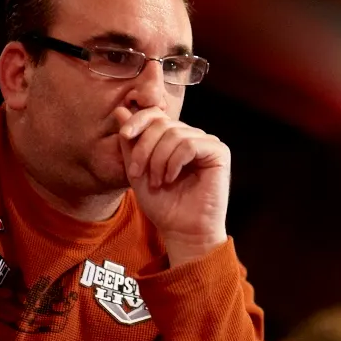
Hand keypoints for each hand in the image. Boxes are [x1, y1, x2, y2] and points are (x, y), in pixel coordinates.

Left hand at [115, 106, 230, 264]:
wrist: (182, 231)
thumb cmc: (162, 205)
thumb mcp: (137, 171)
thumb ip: (130, 142)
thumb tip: (121, 109)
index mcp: (173, 139)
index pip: (156, 114)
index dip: (138, 120)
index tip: (124, 134)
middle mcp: (191, 136)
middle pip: (162, 123)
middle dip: (144, 147)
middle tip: (138, 172)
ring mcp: (206, 143)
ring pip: (174, 133)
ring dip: (158, 159)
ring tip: (157, 182)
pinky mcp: (219, 152)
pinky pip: (190, 144)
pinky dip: (175, 162)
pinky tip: (171, 178)